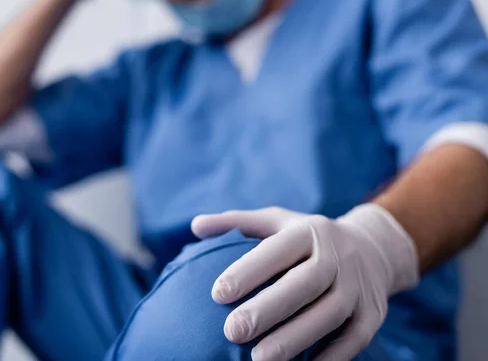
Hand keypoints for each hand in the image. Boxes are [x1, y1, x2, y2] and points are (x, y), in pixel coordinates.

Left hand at [191, 205, 418, 360]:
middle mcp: (337, 256)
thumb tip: (195, 226)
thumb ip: (237, 223)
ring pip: (329, 313)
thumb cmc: (306, 238)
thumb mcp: (276, 221)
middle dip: (269, 309)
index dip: (249, 270)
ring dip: (295, 338)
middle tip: (232, 331)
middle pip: (305, 283)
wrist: (373, 248)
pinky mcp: (373, 314)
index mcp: (308, 231)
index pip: (278, 249)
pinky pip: (354, 338)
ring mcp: (358, 286)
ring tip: (259, 360)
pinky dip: (331, 357)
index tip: (217, 293)